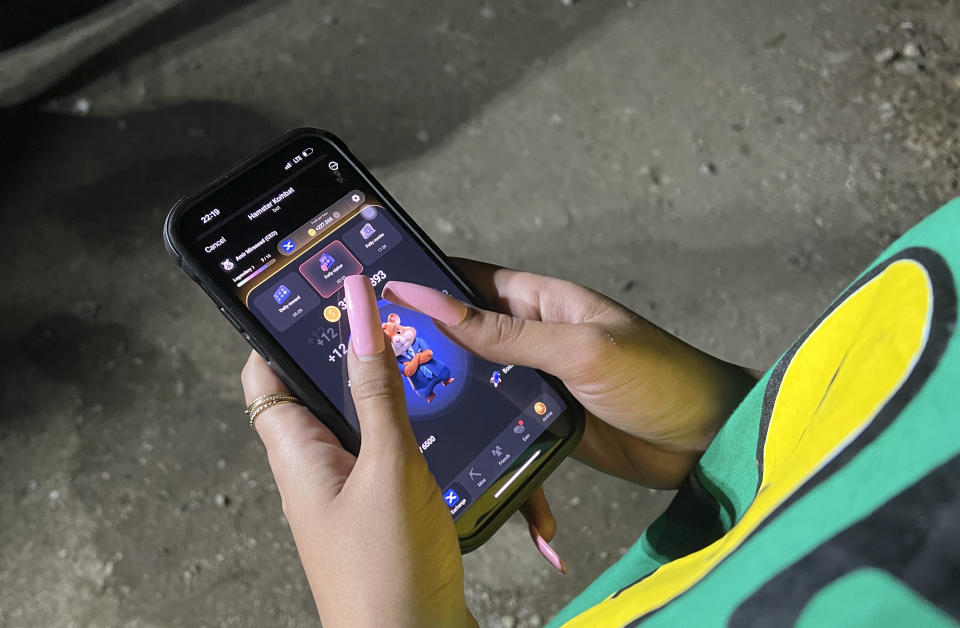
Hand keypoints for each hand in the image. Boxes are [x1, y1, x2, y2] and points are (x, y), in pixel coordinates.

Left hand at [241, 275, 475, 627]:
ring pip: (356, 422)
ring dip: (383, 390)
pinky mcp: (381, 511)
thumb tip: (360, 310)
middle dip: (344, 352)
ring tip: (421, 355)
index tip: (307, 291)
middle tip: (382, 313)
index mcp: (297, 454)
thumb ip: (376, 389)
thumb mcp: (388, 465)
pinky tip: (442, 418)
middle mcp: (315, 470)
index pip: (264, 376)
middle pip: (314, 393)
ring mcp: (347, 493)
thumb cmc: (387, 571)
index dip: (276, 330)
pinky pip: (385, 453)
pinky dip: (407, 428)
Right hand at [381, 261, 755, 562]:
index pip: (471, 282)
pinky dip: (496, 457)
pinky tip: (483, 482)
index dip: (426, 286)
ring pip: (481, 391)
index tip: (376, 298)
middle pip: (467, 340)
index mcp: (544, 303)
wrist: (710, 442)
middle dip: (428, 356)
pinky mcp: (550, 427)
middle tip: (378, 374)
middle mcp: (537, 339)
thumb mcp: (578, 348)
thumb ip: (506, 332)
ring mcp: (542, 385)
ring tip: (411, 429)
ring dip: (455, 410)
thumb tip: (432, 302)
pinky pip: (508, 435)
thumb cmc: (658, 379)